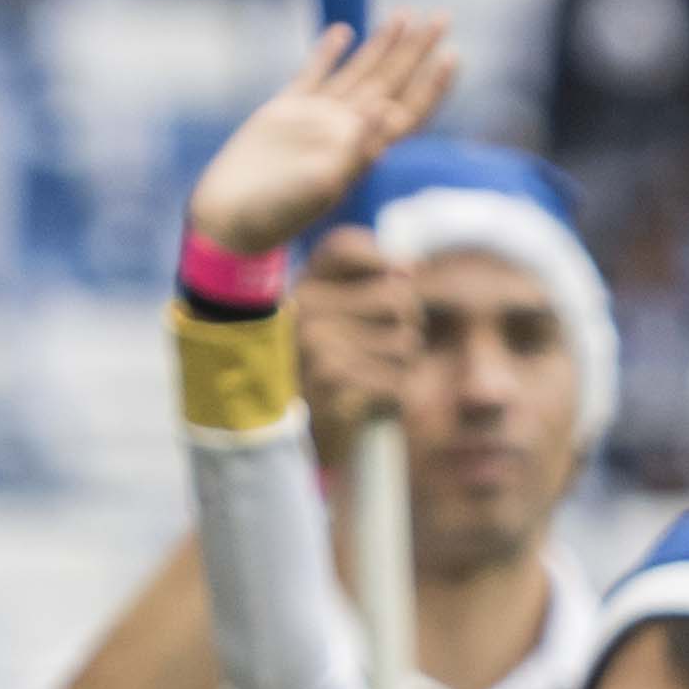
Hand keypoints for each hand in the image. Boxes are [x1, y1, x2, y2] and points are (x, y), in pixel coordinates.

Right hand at [186, 13, 456, 260]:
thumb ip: (356, 146)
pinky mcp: (284, 111)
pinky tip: (344, 32)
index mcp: (362, 149)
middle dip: (417, 51)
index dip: (432, 84)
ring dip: (383, 45)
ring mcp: (316, 119)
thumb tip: (386, 107)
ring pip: (359, 72)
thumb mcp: (323, 182)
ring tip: (404, 14)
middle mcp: (346, 130)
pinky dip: (328, 52)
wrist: (233, 217)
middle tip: (442, 17)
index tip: (452, 54)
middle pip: (392, 82)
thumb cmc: (279, 211)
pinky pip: (313, 74)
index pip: (409, 109)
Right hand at [294, 230, 416, 464]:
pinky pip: (397, 390)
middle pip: (398, 298)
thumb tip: (411, 269)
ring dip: (400, 370)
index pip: (345, 247)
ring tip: (367, 381)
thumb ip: (364, 283)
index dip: (383, 263)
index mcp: (297, 288)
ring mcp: (321, 352)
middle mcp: (305, 313)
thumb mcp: (323, 318)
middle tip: (383, 349)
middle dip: (406, 328)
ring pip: (407, 347)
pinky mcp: (338, 393)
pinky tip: (363, 407)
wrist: (278, 440)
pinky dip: (390, 404)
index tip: (397, 280)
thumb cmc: (313, 374)